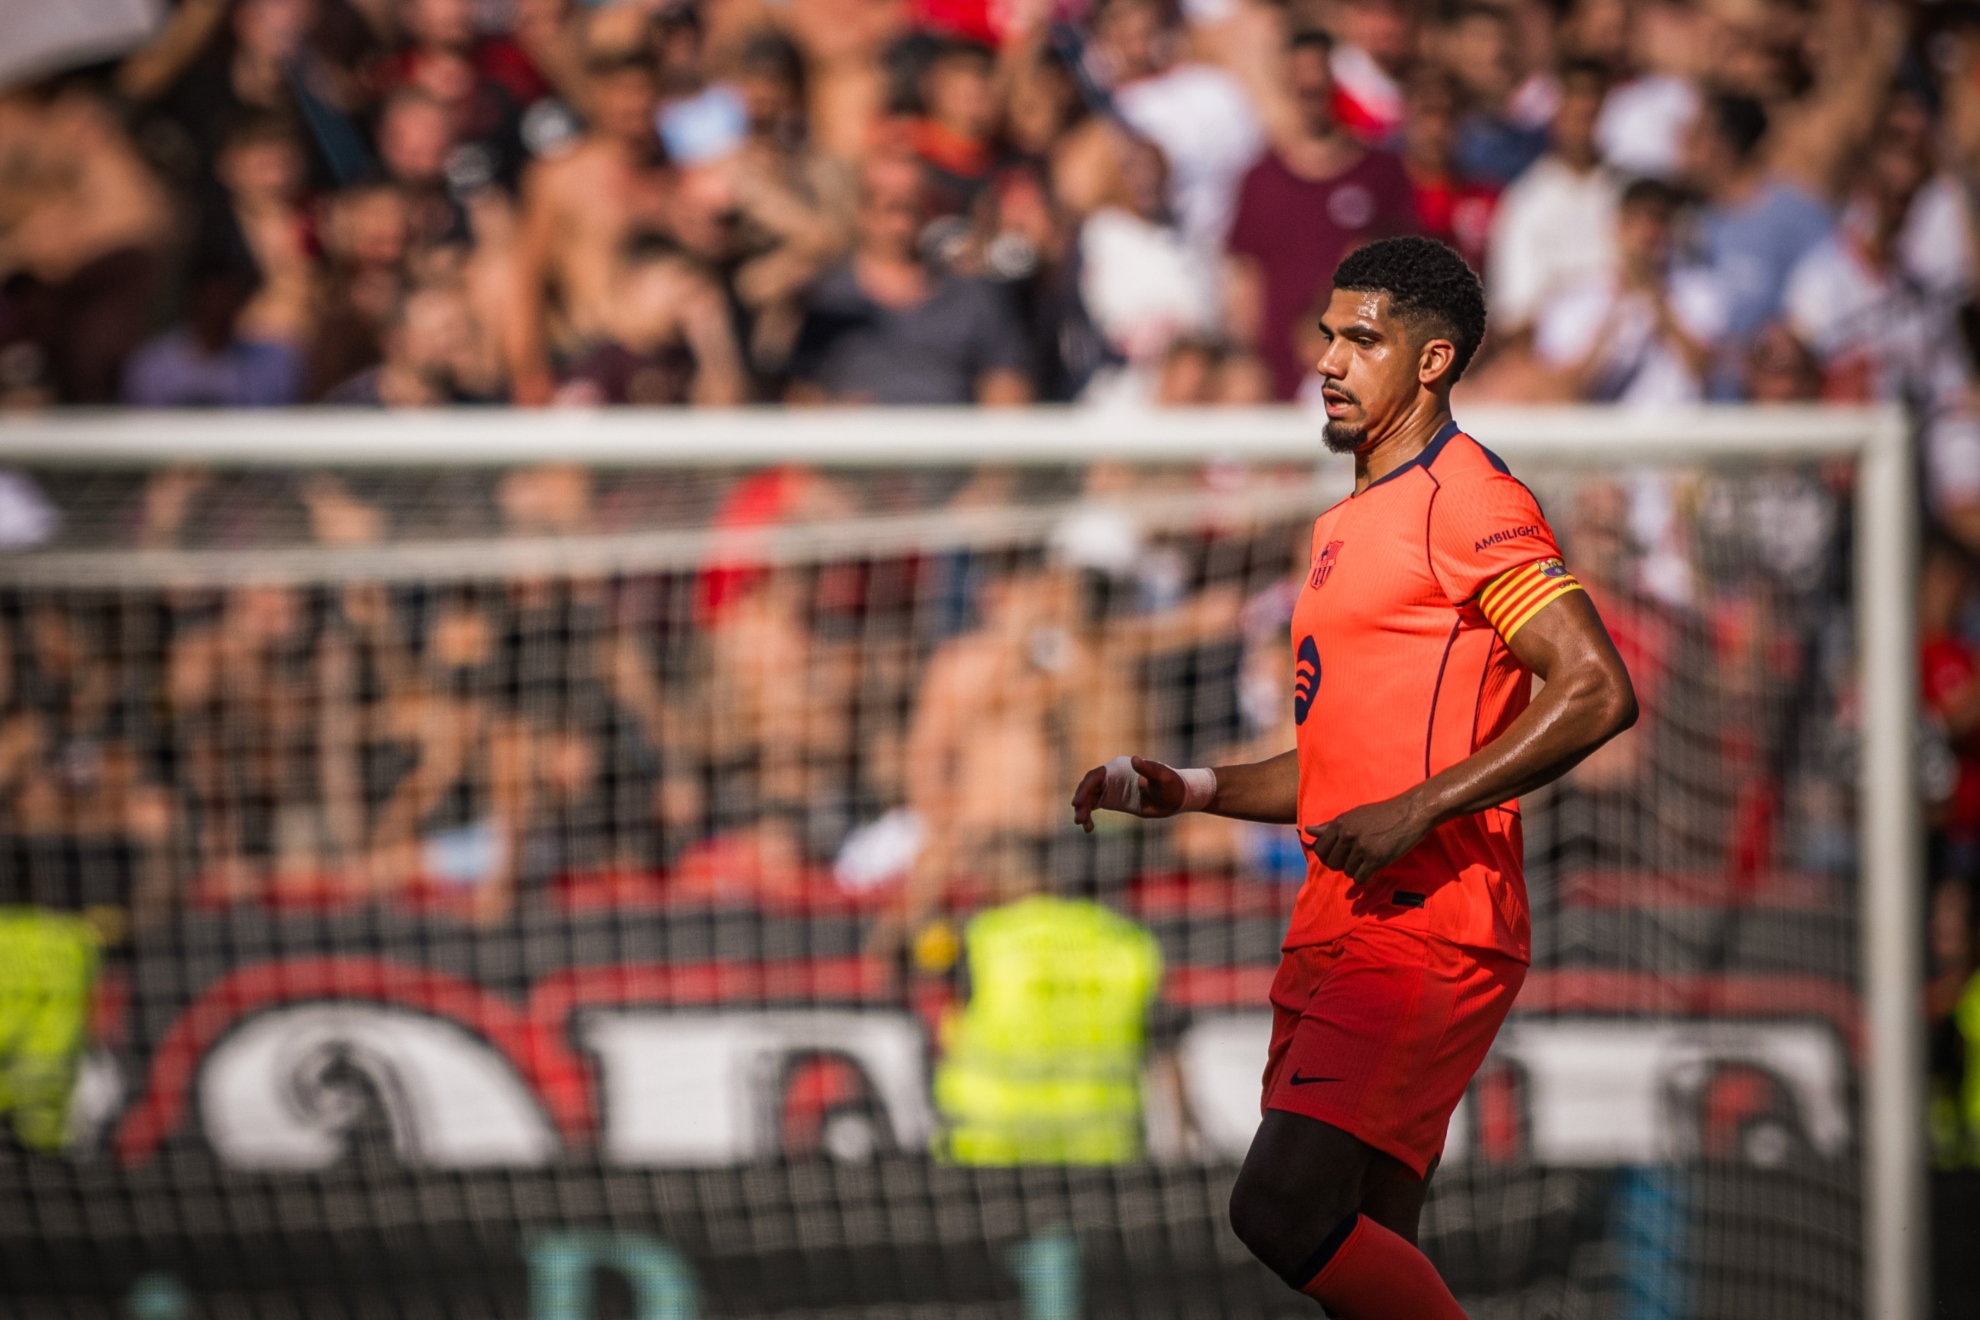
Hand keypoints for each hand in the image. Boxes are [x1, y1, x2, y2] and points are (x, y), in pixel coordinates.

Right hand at [1070, 756, 1185, 831]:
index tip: (1078, 802)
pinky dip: (1089, 816)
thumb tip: (1134, 759)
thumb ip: (1148, 768)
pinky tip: (1089, 828)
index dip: (1084, 788)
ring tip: (1084, 826)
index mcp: (1118, 768)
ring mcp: (1110, 788)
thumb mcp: (1161, 776)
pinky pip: (1094, 806)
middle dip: (1081, 802)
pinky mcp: (1112, 800)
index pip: (1095, 776)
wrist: (1175, 798)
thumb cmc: (1170, 784)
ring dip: (1083, 811)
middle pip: (1088, 788)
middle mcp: (1111, 777)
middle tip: (1079, 819)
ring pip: (1089, 798)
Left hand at [1302, 790, 1435, 884]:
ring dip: (1356, 870)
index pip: (1320, 849)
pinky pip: (1360, 878)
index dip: (1328, 855)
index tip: (1339, 855)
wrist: (1410, 813)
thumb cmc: (1382, 814)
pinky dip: (1365, 878)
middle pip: (1332, 863)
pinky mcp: (1376, 859)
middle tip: (1356, 859)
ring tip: (1368, 859)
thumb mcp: (1354, 815)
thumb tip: (1308, 831)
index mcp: (1340, 823)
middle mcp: (1347, 835)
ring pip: (1347, 872)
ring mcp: (1361, 847)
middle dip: (1342, 864)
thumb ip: (1330, 826)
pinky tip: (1373, 869)